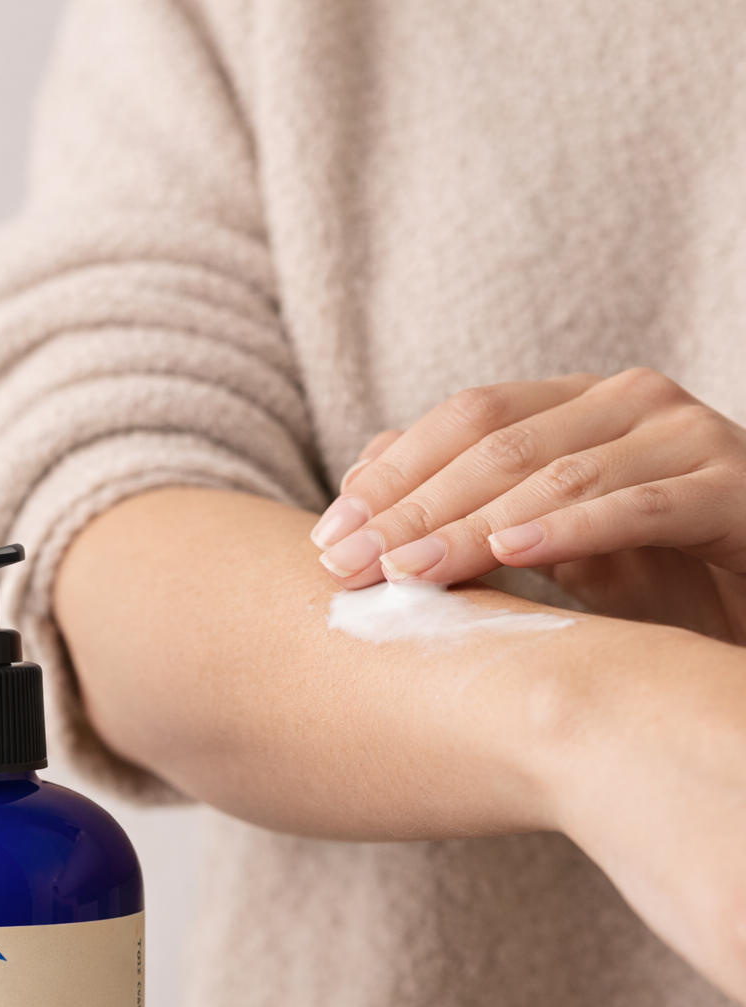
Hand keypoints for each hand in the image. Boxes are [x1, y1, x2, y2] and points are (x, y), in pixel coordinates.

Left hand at [311, 370, 745, 642]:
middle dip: (411, 507)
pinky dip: (570, 529)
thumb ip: (474, 508)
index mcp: (580, 404)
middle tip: (346, 565)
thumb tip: (364, 477)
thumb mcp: (553, 545)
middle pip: (496, 442)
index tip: (327, 536)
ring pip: (555, 474)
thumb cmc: (660, 578)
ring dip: (469, 525)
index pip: (466, 418)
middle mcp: (631, 403)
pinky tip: (508, 554)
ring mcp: (685, 437)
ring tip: (405, 571)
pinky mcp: (732, 488)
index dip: (391, 473)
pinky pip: (639, 507)